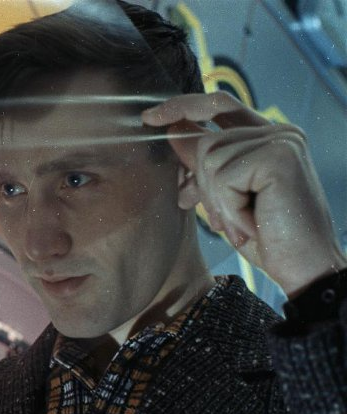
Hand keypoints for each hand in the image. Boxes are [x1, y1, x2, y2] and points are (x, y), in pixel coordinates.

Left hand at [143, 91, 346, 296]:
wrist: (303, 268)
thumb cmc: (266, 237)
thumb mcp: (224, 197)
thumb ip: (204, 164)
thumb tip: (171, 131)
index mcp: (266, 136)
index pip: (218, 105)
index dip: (182, 107)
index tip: (149, 118)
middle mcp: (278, 131)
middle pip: (206, 141)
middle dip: (203, 187)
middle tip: (225, 221)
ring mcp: (281, 141)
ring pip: (210, 159)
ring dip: (218, 203)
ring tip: (242, 225)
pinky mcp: (279, 157)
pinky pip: (223, 177)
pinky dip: (230, 209)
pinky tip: (252, 224)